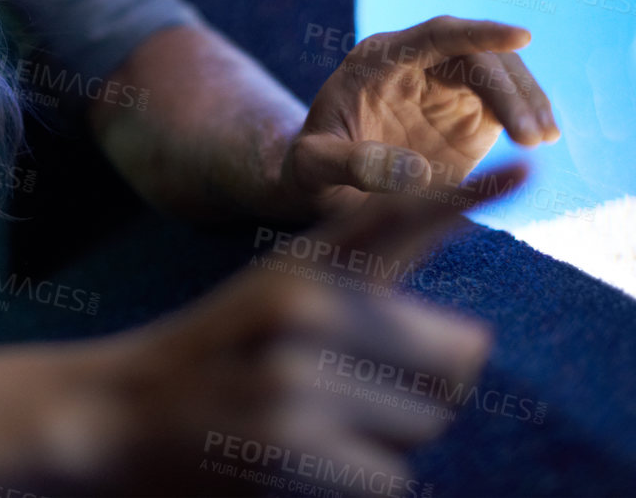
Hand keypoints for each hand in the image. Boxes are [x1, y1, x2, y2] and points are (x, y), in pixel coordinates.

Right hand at [90, 163, 526, 494]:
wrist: (112, 415)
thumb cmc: (217, 347)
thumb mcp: (283, 278)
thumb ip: (378, 243)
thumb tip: (466, 195)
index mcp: (308, 264)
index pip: (402, 220)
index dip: (465, 196)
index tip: (523, 170)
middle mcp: (306, 311)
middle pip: (454, 359)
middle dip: (422, 385)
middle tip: (345, 389)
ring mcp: (298, 381)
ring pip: (424, 426)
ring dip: (386, 441)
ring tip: (310, 426)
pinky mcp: (291, 451)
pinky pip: (392, 481)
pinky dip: (360, 484)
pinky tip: (302, 465)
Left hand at [286, 16, 558, 219]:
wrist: (325, 182)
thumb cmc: (312, 169)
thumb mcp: (315, 167)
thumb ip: (355, 165)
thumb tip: (417, 173)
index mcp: (377, 59)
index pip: (435, 34)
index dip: (478, 33)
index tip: (521, 37)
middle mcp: (416, 62)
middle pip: (475, 57)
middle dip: (509, 90)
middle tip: (531, 136)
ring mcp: (444, 83)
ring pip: (498, 75)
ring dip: (526, 102)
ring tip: (543, 140)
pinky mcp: (466, 109)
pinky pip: (506, 101)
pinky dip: (528, 115)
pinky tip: (544, 137)